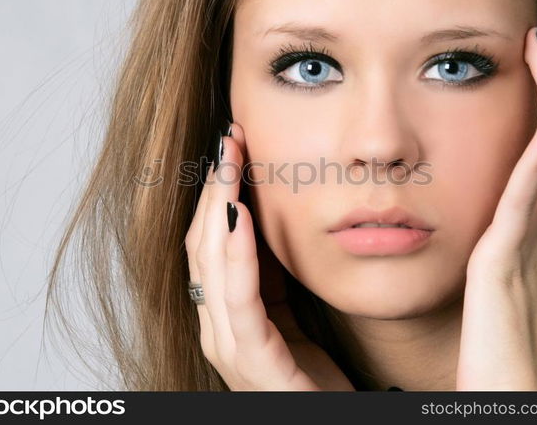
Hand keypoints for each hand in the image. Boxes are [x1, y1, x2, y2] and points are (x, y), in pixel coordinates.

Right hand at [184, 123, 354, 390]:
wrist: (333, 421)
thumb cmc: (314, 376)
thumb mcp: (290, 314)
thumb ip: (272, 279)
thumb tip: (266, 225)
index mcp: (225, 315)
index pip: (209, 244)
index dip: (214, 193)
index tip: (230, 148)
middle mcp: (217, 328)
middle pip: (203, 245)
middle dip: (213, 188)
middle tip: (228, 139)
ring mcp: (229, 348)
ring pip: (211, 264)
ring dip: (219, 205)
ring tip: (230, 160)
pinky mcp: (252, 363)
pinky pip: (240, 301)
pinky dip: (236, 254)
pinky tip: (239, 214)